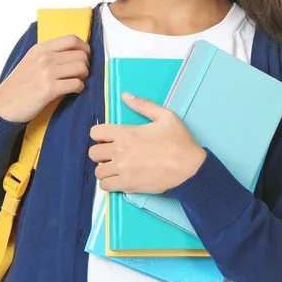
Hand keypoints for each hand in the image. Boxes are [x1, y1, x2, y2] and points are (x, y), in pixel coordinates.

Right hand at [0, 34, 90, 122]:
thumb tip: (76, 52)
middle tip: (81, 73)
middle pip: (80, 55)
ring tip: (77, 81)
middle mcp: (44, 57)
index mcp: (41, 48)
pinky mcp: (49, 89)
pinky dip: (79, 88)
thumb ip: (50, 53)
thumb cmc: (20, 84)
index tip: (85, 56)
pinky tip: (74, 90)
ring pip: (81, 68)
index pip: (72, 39)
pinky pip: (76, 84)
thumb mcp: (31, 60)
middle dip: (86, 65)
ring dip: (84, 76)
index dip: (84, 47)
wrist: (4, 105)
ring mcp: (47, 73)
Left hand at [88, 92, 205, 192]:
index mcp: (126, 133)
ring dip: (104, 169)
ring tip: (115, 168)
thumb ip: (143, 105)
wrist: (189, 168)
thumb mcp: (165, 116)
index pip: (95, 132)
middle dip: (100, 152)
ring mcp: (122, 169)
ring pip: (97, 171)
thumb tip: (125, 95)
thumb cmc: (179, 141)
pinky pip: (105, 186)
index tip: (108, 138)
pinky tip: (118, 179)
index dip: (99, 135)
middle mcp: (120, 151)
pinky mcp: (127, 185)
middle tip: (112, 154)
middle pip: (93, 153)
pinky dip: (108, 183)